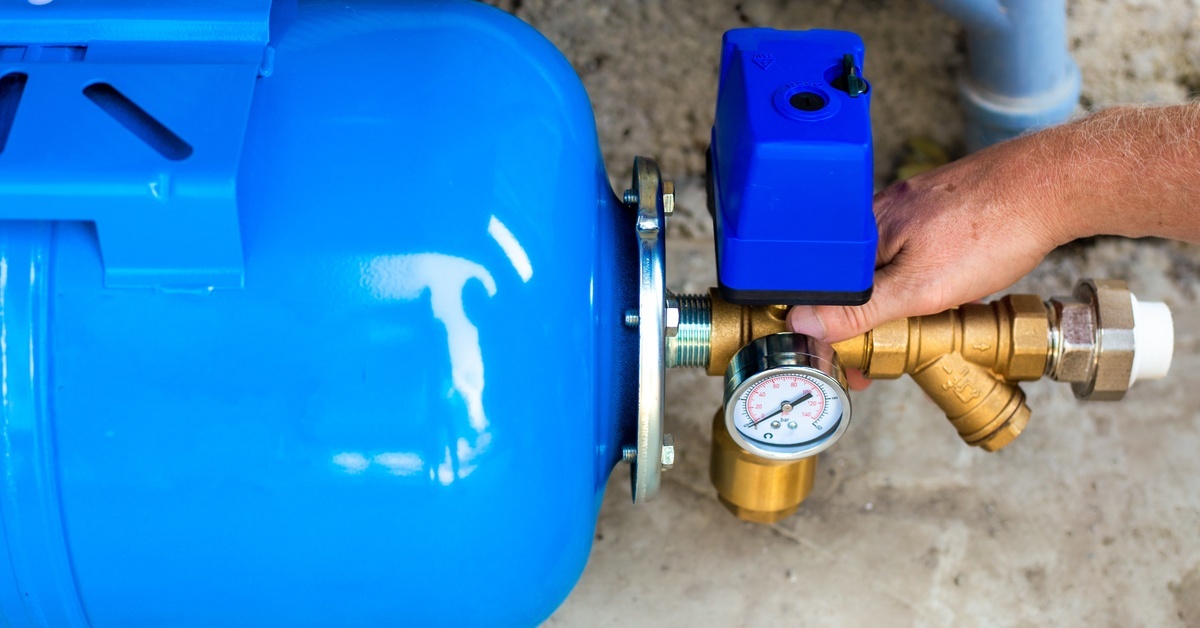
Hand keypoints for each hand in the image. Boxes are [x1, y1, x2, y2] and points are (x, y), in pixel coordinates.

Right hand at [788, 134, 1071, 343]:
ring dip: (898, 299)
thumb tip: (804, 322)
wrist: (1055, 186)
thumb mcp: (920, 288)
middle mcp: (882, 212)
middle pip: (854, 276)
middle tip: (888, 352)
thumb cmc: (992, 230)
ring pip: (888, 264)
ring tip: (925, 324)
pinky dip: (925, 277)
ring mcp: (915, 206)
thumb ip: (860, 309)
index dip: (828, 329)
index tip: (845, 360)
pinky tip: (952, 288)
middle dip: (866, 319)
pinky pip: (918, 250)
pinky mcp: (944, 205)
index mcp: (865, 231)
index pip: (823, 286)